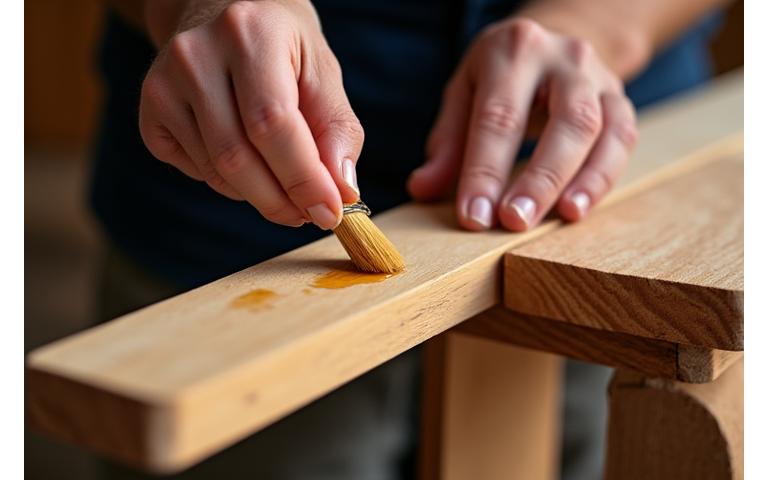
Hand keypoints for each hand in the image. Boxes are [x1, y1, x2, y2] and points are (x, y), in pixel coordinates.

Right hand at [139, 0, 362, 229]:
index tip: (329, 213)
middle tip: (308, 214)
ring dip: (258, 194)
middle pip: (236, 156)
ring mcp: (163, 82)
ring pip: (215, 171)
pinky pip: (195, 172)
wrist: (226, 14)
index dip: (302, 177)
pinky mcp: (151, 110)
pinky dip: (229, 183)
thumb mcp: (324, 77)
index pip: (272, 123)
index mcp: (250, 33)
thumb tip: (341, 193)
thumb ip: (337, 134)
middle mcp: (196, 54)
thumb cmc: (286, 51)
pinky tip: (248, 160)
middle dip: (280, 200)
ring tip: (285, 185)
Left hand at [408, 17, 637, 230]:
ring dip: (581, 181)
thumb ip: (447, 144)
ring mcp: (598, 78)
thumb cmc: (499, 77)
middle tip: (514, 221)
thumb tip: (422, 189)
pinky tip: (578, 209)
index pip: (499, 116)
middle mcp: (563, 59)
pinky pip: (621, 141)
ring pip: (601, 130)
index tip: (474, 215)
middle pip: (565, 121)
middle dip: (539, 177)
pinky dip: (602, 179)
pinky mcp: (620, 100)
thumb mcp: (464, 94)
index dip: (485, 170)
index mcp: (513, 50)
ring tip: (558, 218)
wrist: (552, 43)